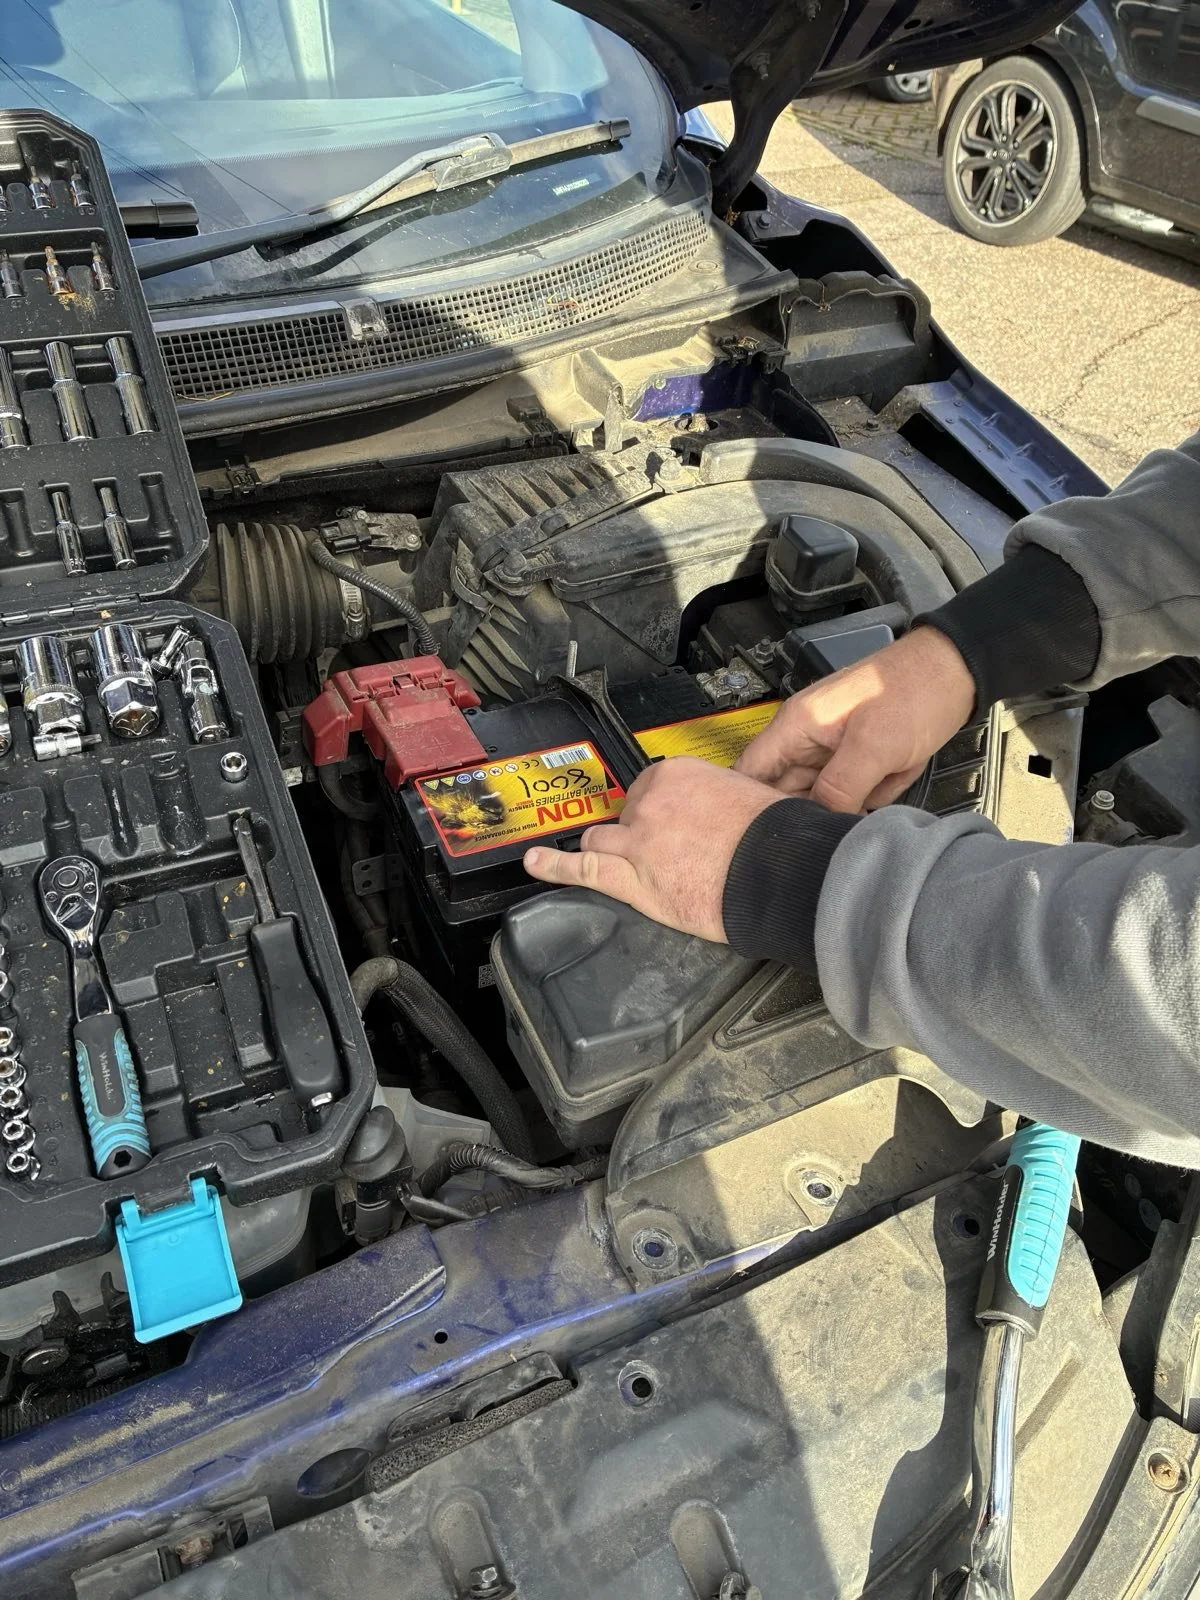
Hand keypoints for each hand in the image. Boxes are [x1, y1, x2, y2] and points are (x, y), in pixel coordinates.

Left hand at [523, 756, 783, 940]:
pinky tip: (538, 864)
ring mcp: (638, 843)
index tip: (661, 818)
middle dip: (635, 831)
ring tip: (600, 855)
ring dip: (602, 849)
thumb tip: (720, 806)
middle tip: (657, 847)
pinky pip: (584, 872)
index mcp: (677, 774)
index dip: (654, 808)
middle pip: (625, 816)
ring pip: (601, 841)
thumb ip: (719, 797)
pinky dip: (555, 868)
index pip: (647, 787)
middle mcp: (650, 804)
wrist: (779, 872)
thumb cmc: (775, 838)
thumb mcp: (748, 795)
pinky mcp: (635, 881)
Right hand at [735, 626, 975, 812]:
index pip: (748, 772)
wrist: (958, 672)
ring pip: (822, 798)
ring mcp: (832, 752)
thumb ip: (839, 788)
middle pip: (784, 793)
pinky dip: (872, 794)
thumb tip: (816, 824)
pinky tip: (893, 780)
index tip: (763, 839)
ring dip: (849, 803)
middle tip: (839, 822)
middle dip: (810, 811)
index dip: (744, 806)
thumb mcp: (874, 745)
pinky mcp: (857, 761)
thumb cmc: (912, 694)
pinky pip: (852, 792)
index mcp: (796, 727)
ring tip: (878, 786)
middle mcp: (806, 741)